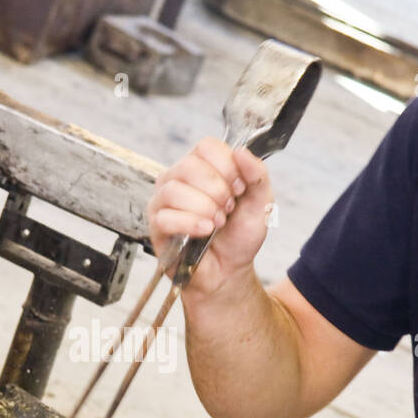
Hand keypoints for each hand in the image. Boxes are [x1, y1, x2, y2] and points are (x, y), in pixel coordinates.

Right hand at [145, 137, 273, 299]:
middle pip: (189, 165)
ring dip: (204, 208)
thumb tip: (241, 152)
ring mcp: (163, 202)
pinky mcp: (157, 226)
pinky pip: (165, 217)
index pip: (206, 147)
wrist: (229, 271)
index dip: (226, 166)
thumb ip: (257, 175)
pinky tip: (205, 231)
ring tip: (217, 223)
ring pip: (174, 190)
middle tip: (228, 209)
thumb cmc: (239, 235)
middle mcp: (178, 179)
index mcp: (202, 167)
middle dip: (217, 189)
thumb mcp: (261, 203)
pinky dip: (190, 224)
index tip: (239, 188)